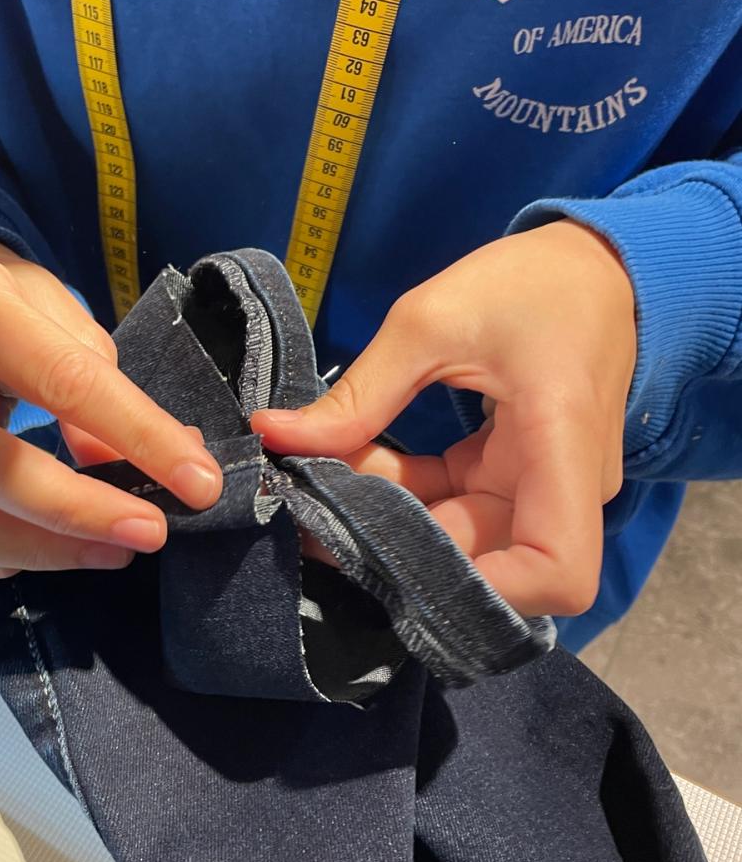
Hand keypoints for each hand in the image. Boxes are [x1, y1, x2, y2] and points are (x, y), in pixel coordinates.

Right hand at [0, 238, 221, 577]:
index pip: (53, 378)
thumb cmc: (4, 304)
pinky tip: (61, 548)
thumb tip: (136, 464)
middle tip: (147, 532)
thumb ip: (97, 379)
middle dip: (69, 511)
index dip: (133, 435)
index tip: (196, 482)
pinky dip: (9, 554)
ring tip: (114, 551)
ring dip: (40, 550)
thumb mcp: (59, 312)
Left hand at [252, 220, 636, 617]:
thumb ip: (358, 394)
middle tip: (310, 524)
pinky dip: (399, 496)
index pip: (558, 574)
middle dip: (394, 551)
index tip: (395, 562)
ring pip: (457, 540)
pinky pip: (452, 508)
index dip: (488, 594)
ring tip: (313, 493)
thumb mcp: (432, 322)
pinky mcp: (511, 477)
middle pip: (485, 565)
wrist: (591, 267)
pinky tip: (344, 468)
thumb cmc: (529, 282)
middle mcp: (563, 489)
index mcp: (562, 448)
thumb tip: (270, 434)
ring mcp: (538, 488)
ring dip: (385, 522)